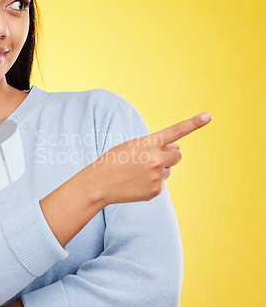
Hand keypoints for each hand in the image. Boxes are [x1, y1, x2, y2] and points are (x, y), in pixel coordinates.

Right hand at [95, 111, 211, 204]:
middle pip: (177, 156)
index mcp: (148, 143)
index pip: (175, 131)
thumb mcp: (132, 146)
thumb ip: (156, 145)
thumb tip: (179, 149)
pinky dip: (151, 182)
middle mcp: (156, 159)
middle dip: (168, 156)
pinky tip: (136, 183)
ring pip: (168, 170)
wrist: (99, 184)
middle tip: (148, 160)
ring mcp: (157, 176)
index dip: (193, 123)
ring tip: (136, 173)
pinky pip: (161, 183)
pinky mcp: (156, 190)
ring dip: (158, 170)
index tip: (208, 115)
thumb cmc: (114, 161)